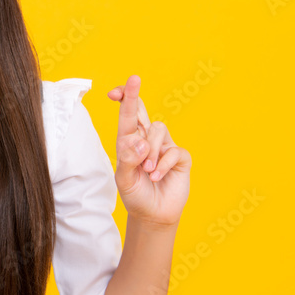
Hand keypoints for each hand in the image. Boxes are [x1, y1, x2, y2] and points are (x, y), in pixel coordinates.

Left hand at [107, 75, 190, 228]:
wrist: (153, 214)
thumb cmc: (135, 194)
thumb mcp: (124, 179)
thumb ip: (128, 159)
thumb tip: (140, 141)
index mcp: (129, 141)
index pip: (126, 116)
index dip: (123, 100)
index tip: (114, 91)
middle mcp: (146, 139)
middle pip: (142, 112)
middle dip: (134, 95)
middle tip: (133, 79)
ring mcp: (164, 146)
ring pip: (157, 129)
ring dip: (150, 150)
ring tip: (146, 170)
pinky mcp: (179, 157)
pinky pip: (173, 150)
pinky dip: (162, 164)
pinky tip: (156, 176)